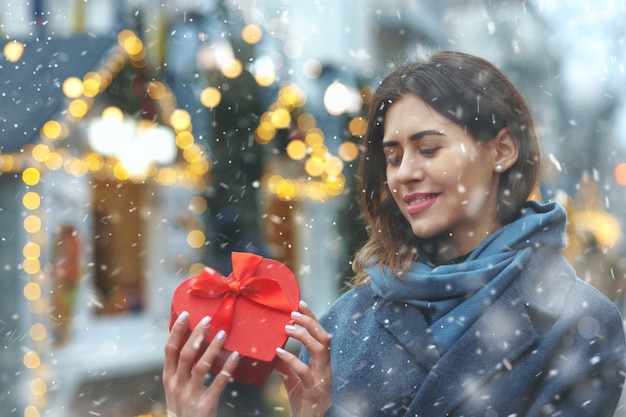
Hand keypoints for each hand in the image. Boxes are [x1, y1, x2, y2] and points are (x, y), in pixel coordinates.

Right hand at [163, 312, 239, 416]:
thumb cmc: (184, 407)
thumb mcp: (176, 387)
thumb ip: (181, 368)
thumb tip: (194, 340)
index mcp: (169, 378)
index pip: (169, 350)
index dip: (176, 331)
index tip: (185, 314)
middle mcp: (177, 385)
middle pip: (186, 354)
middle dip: (196, 335)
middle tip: (207, 319)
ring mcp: (190, 395)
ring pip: (201, 366)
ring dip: (212, 348)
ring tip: (223, 333)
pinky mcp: (205, 405)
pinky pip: (219, 382)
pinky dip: (227, 368)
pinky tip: (235, 356)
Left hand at [275, 301, 331, 416]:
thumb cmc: (305, 401)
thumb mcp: (294, 380)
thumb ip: (287, 366)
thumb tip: (274, 350)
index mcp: (322, 362)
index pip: (321, 334)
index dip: (312, 317)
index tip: (301, 302)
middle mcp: (326, 367)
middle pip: (324, 337)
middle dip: (310, 322)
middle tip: (293, 313)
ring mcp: (322, 378)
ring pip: (320, 349)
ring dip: (305, 336)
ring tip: (288, 329)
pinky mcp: (314, 390)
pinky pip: (305, 371)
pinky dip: (292, 359)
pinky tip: (279, 353)